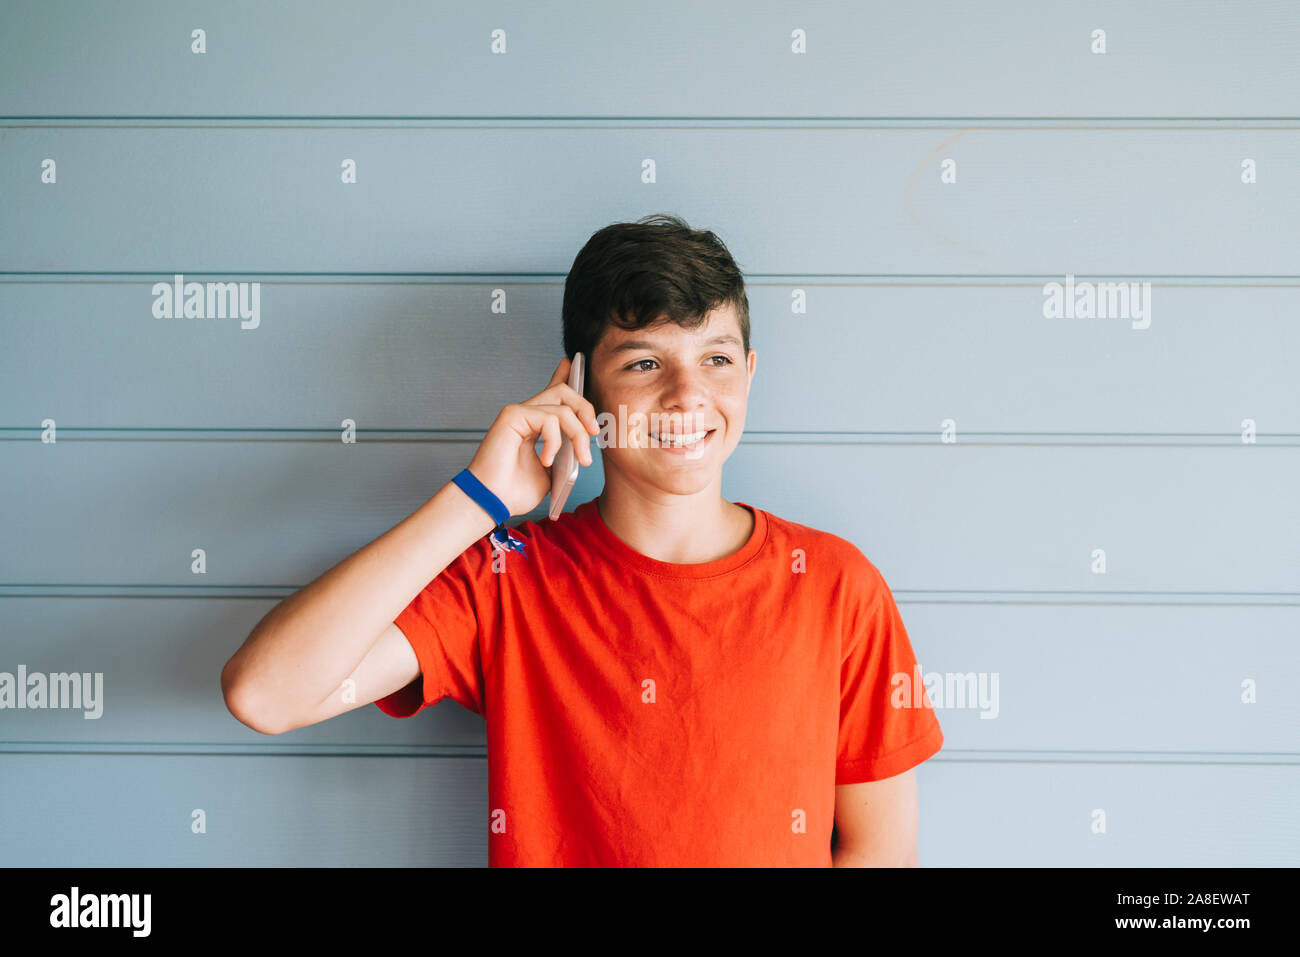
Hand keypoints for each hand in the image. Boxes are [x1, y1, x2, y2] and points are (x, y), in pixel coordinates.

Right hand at [463, 355, 598, 516]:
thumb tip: (583, 443)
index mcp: (534, 425)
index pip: (551, 393)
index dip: (563, 375)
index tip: (574, 363)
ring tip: (580, 459)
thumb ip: (566, 453)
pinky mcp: (512, 415)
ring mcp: (518, 412)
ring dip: (579, 435)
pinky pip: (549, 418)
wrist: (492, 501)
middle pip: (564, 392)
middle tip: (594, 433)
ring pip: (563, 406)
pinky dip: (555, 441)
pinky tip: (546, 459)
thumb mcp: (552, 472)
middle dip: (586, 410)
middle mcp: (526, 414)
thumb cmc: (514, 491)